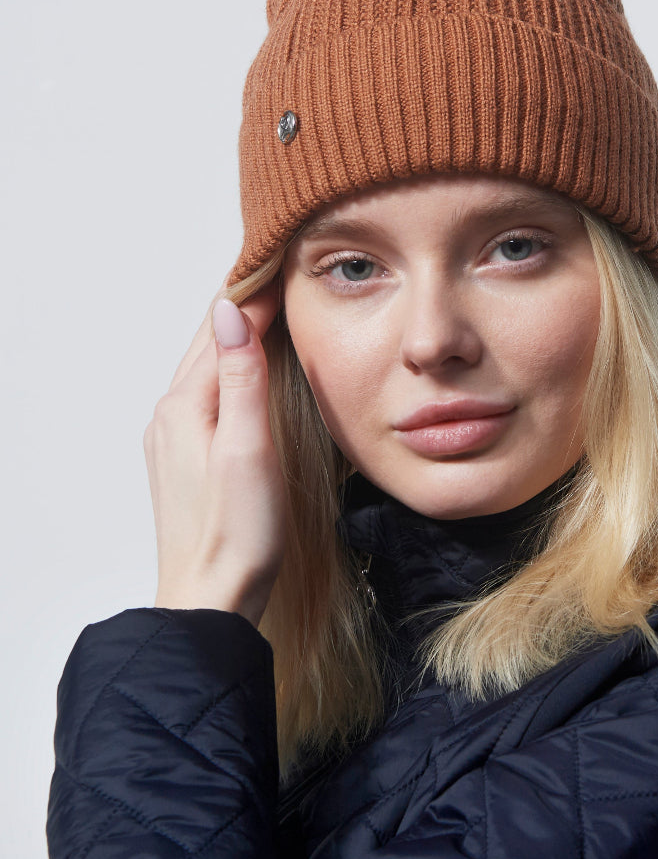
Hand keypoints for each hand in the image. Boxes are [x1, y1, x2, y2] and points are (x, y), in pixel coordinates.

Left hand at [144, 283, 283, 625]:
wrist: (212, 600)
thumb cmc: (239, 534)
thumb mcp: (249, 449)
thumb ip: (241, 378)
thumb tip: (229, 311)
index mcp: (185, 406)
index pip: (222, 329)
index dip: (255, 292)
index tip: (284, 258)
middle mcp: (171, 414)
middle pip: (208, 342)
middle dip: (242, 303)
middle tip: (278, 266)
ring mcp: (175, 437)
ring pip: (207, 366)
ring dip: (235, 333)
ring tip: (268, 303)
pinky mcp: (187, 458)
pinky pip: (208, 392)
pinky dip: (230, 366)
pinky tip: (250, 367)